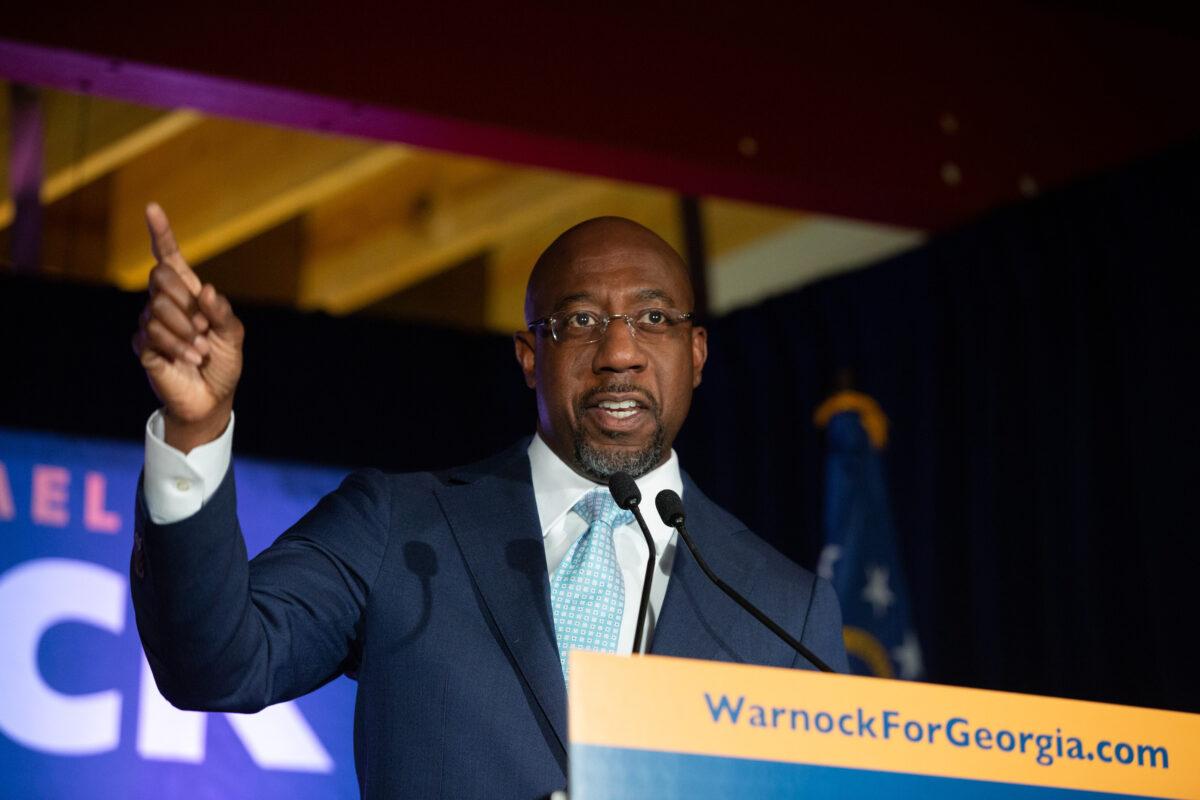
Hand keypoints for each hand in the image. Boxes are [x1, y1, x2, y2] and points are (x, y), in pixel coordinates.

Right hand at [131, 203, 243, 452]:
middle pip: (159, 277)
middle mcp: (166, 304)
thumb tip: (207, 291)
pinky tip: (189, 359)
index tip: (152, 207)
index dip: (161, 234)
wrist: (211, 400)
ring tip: (200, 351)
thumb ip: (223, 313)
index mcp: (190, 295)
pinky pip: (152, 333)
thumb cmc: (223, 365)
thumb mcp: (234, 337)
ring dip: (185, 331)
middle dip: (184, 300)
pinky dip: (178, 346)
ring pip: (157, 307)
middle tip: (202, 328)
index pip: (169, 259)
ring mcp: (151, 324)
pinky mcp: (143, 346)